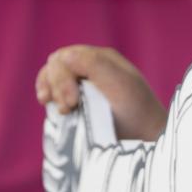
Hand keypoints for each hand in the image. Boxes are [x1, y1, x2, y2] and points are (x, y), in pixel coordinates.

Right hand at [35, 45, 166, 141]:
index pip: (67, 57)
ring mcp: (81, 81)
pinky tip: (47, 103)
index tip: (72, 102)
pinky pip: (53, 88)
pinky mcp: (75, 97)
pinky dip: (48, 94)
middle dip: (57, 86)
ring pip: (51, 75)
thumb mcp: (120, 85)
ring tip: (62, 109)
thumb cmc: (136, 111)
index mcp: (101, 58)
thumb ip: (95, 65)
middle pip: (56, 65)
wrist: (144, 137)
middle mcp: (89, 66)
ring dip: (51, 90)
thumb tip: (65, 54)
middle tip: (69, 108)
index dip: (62, 78)